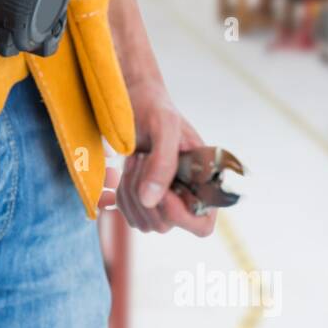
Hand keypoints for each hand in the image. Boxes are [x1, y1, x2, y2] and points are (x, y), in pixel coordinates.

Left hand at [115, 80, 214, 236]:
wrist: (137, 102)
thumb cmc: (156, 109)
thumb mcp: (164, 127)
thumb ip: (163, 162)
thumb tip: (151, 200)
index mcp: (206, 182)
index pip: (202, 226)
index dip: (179, 215)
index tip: (160, 192)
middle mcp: (189, 197)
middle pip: (164, 225)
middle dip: (144, 194)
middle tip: (140, 158)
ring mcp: (166, 202)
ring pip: (143, 222)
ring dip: (130, 192)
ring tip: (135, 159)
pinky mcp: (145, 201)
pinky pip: (130, 215)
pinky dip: (121, 195)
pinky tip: (127, 169)